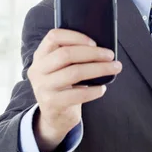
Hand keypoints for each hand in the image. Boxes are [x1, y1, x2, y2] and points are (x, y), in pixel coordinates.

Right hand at [27, 28, 121, 151]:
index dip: (75, 36)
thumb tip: (101, 47)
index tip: (94, 42)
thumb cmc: (64, 85)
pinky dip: (93, 90)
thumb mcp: (60, 68)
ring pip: (74, 72)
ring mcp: (43, 87)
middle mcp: (38, 70)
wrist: (55, 115)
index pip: (53, 36)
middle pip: (66, 54)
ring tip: (114, 68)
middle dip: (92, 53)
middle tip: (110, 56)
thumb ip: (72, 56)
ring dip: (98, 69)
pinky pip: (77, 94)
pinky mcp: (52, 103)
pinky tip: (102, 88)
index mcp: (40, 55)